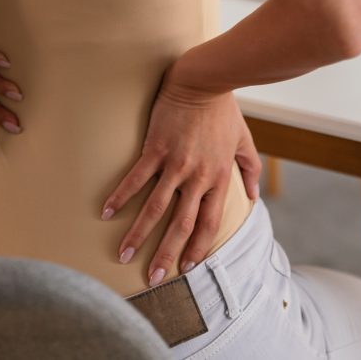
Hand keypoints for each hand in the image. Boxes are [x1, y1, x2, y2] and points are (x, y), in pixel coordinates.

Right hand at [100, 64, 261, 287]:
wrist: (204, 81)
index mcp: (218, 179)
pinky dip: (122, 196)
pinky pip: (136, 178)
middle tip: (152, 278)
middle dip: (166, 254)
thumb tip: (253, 194)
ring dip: (139, 234)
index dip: (196, 249)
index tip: (184, 268)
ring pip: (156, 208)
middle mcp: (198, 177)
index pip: (208, 224)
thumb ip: (250, 170)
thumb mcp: (244, 140)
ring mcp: (176, 164)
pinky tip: (107, 211)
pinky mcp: (156, 149)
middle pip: (181, 225)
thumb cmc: (224, 110)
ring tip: (123, 254)